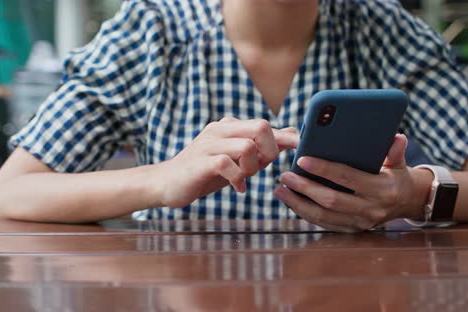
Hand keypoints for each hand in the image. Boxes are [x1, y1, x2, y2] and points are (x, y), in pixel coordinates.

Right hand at [156, 118, 298, 207]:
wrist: (166, 183)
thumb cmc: (205, 172)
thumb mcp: (236, 159)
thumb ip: (261, 148)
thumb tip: (292, 134)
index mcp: (230, 126)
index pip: (265, 125)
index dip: (286, 139)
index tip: (300, 150)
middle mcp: (220, 129)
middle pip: (261, 127)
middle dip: (271, 151)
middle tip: (262, 168)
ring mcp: (208, 144)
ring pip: (247, 146)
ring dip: (253, 167)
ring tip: (244, 178)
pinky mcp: (199, 162)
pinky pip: (227, 164)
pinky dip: (237, 178)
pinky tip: (237, 188)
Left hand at [274, 134, 432, 232]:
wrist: (407, 202)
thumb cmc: (396, 176)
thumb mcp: (398, 162)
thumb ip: (395, 151)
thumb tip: (398, 137)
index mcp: (382, 189)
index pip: (347, 177)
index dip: (323, 169)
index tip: (302, 160)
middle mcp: (371, 209)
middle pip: (331, 200)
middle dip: (305, 188)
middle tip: (285, 176)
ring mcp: (361, 223)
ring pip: (324, 217)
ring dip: (298, 204)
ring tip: (280, 191)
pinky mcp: (352, 230)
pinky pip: (324, 224)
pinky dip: (306, 213)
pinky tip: (291, 201)